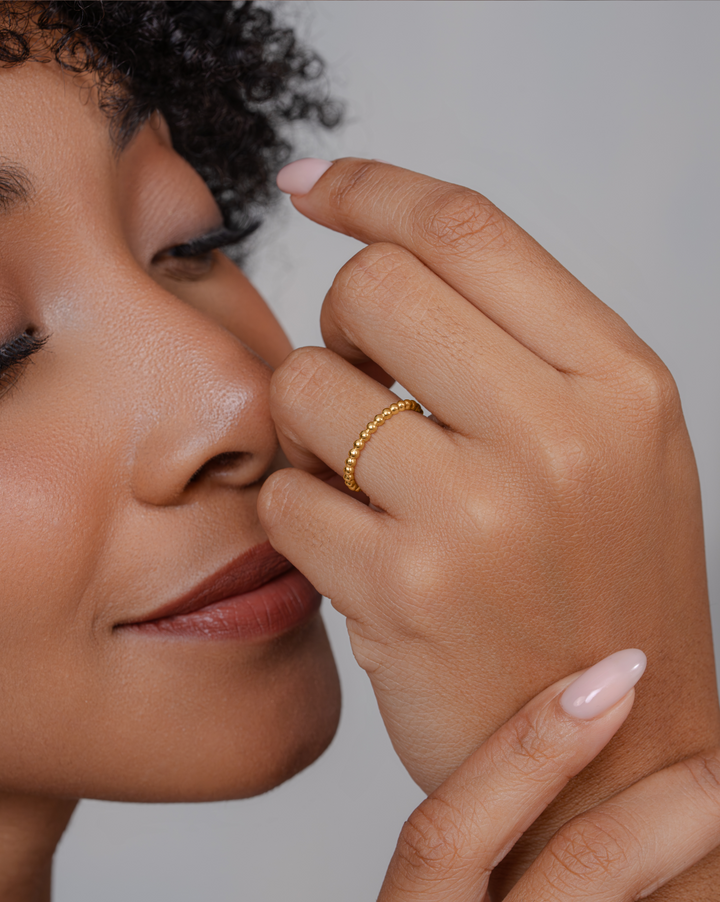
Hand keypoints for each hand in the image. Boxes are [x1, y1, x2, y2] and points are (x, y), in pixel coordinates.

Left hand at [259, 157, 719, 884]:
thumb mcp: (606, 446)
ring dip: (311, 422)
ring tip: (364, 477)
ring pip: (306, 386)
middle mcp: (559, 436)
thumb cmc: (599, 586)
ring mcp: (477, 516)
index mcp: (621, 381)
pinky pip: (283, 491)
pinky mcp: (401, 592)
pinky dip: (296, 506)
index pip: (467, 228)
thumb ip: (513, 344)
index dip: (372, 188)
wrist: (616, 755)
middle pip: (370, 288)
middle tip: (367, 382)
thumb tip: (378, 250)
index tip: (312, 184)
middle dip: (341, 324)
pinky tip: (348, 543)